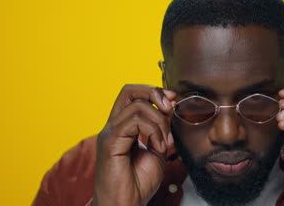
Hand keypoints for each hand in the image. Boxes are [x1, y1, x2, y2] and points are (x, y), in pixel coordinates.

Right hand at [93, 85, 176, 205]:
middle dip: (154, 92)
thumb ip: (162, 129)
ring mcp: (110, 132)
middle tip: (170, 108)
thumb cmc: (138, 183)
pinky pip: (136, 122)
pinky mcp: (110, 142)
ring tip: (164, 142)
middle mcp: (114, 126)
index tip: (173, 101)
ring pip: (138, 105)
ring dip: (159, 121)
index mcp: (123, 126)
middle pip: (130, 90)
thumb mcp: (158, 150)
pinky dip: (153, 131)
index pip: (134, 94)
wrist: (126, 205)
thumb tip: (170, 106)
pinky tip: (158, 146)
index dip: (155, 92)